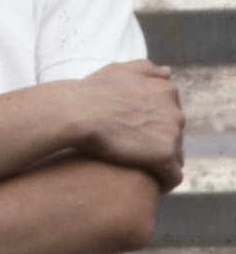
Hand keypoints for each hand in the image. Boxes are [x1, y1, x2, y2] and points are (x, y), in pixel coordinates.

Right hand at [75, 60, 184, 189]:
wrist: (77, 112)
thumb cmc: (92, 91)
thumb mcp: (120, 69)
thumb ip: (147, 70)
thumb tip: (169, 72)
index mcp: (166, 91)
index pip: (171, 114)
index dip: (155, 125)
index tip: (137, 133)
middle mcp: (175, 111)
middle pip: (175, 135)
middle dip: (159, 142)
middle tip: (133, 150)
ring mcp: (172, 134)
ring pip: (175, 156)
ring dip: (160, 162)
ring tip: (139, 169)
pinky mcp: (163, 156)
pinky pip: (173, 176)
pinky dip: (163, 182)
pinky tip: (148, 184)